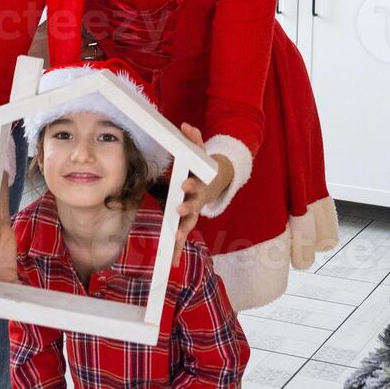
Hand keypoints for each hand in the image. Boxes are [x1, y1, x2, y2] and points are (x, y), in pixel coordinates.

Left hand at [173, 124, 233, 265]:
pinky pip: (182, 237)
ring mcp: (194, 213)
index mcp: (200, 185)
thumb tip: (185, 126)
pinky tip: (171, 263)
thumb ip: (194, 139)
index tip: (183, 185)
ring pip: (188, 227)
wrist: (217, 180)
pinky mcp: (188, 222)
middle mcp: (198, 201)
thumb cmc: (204, 165)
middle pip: (193, 208)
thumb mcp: (201, 151)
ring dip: (182, 236)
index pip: (195, 185)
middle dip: (186, 211)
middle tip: (178, 212)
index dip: (190, 186)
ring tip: (174, 245)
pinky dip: (177, 250)